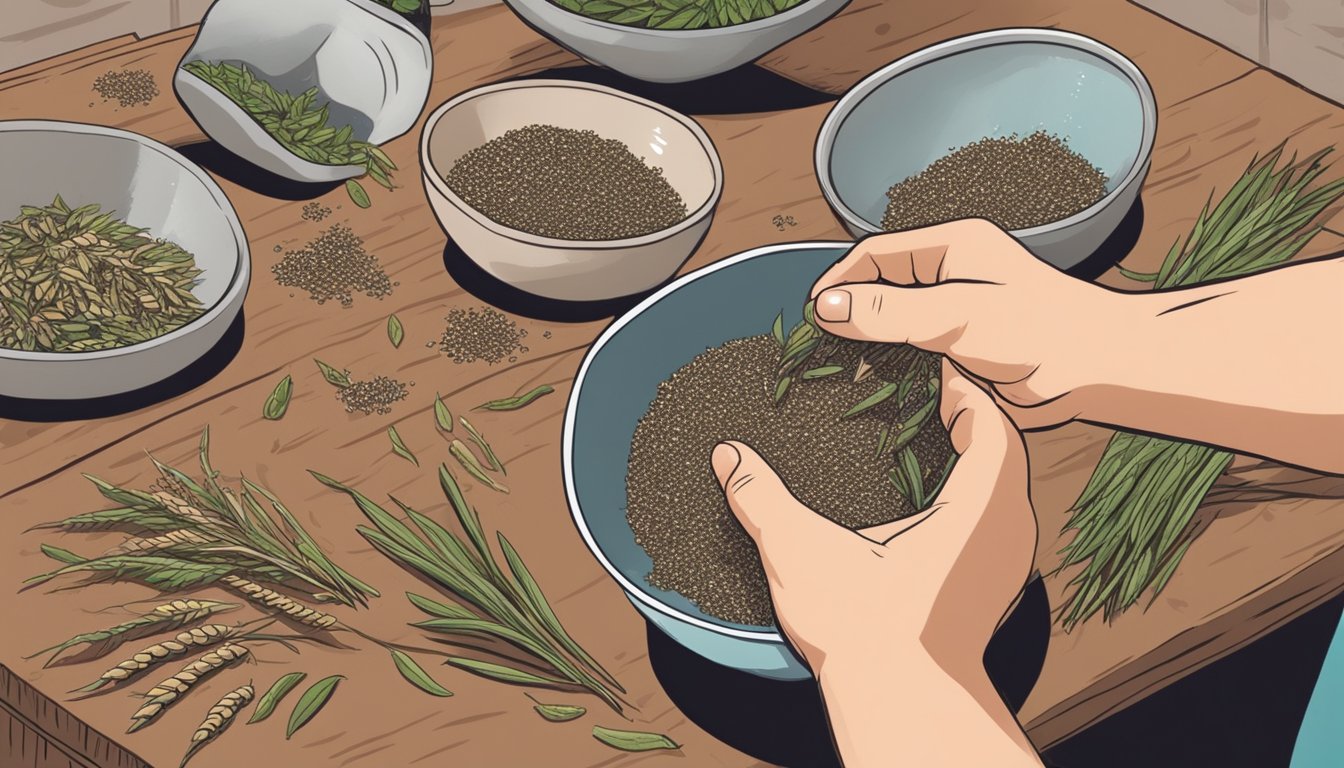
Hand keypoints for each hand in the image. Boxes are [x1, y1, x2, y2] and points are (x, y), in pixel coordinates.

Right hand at [710, 359, 1035, 677]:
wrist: (902, 704)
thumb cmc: (868, 634)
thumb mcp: (803, 551)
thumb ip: (761, 497)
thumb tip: (728, 457)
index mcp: (977, 506)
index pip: (988, 419)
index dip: (959, 385)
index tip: (929, 363)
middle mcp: (1005, 529)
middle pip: (1003, 447)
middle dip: (966, 415)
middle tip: (923, 392)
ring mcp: (1004, 563)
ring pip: (1002, 488)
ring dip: (973, 457)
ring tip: (926, 436)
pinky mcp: (992, 590)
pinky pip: (993, 521)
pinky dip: (969, 496)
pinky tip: (927, 502)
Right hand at [808, 218, 1130, 428]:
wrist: (1099, 371)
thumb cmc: (1042, 332)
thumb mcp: (957, 315)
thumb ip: (890, 310)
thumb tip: (826, 306)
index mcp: (951, 246)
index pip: (872, 254)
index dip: (837, 281)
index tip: (810, 316)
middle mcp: (951, 273)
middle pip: (878, 286)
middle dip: (848, 313)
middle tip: (819, 348)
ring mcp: (957, 311)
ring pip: (894, 322)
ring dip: (869, 342)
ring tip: (841, 371)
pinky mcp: (963, 347)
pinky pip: (914, 351)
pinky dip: (892, 365)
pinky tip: (878, 387)